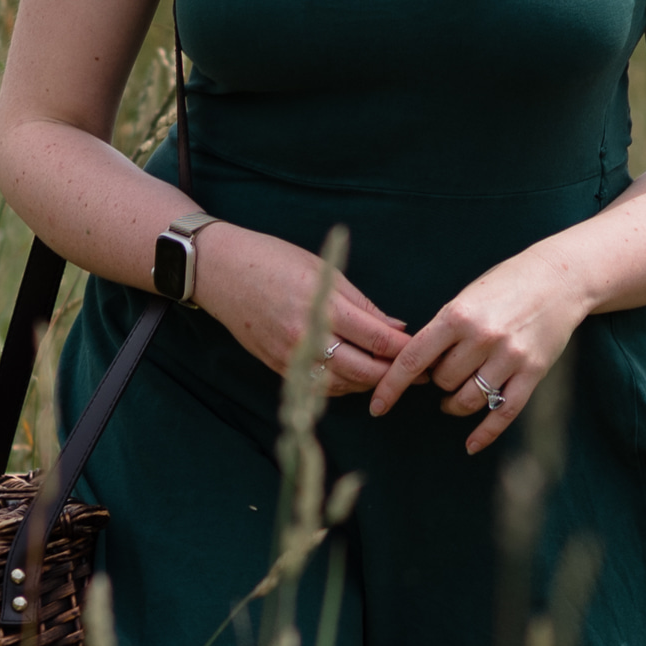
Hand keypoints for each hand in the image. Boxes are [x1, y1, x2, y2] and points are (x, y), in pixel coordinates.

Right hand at [191, 225, 410, 396]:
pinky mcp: (277, 366)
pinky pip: (317, 386)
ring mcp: (289, 356)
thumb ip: (361, 304)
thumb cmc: (273, 259)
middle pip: (362, 371)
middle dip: (393, 374)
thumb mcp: (323, 271)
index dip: (405, 351)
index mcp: (322, 306)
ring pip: (341, 385)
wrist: (220, 271)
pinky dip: (342, 386)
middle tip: (419, 373)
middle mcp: (306, 337)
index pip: (376, 340)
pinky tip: (357, 377)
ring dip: (369, 383)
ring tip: (392, 376)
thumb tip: (395, 327)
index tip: (425, 353)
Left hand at [370, 245, 597, 454]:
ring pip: (467, 400)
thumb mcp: (468, 297)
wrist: (561, 276)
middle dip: (438, 383)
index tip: (377, 406)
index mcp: (458, 314)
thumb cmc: (507, 283)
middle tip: (443, 374)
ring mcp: (510, 356)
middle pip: (442, 381)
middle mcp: (483, 336)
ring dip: (455, 405)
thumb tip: (416, 368)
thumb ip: (443, 330)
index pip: (414, 359)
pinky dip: (485, 434)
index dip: (391, 386)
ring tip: (454, 398)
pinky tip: (471, 445)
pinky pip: (504, 413)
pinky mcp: (533, 372)